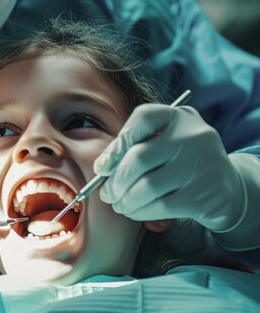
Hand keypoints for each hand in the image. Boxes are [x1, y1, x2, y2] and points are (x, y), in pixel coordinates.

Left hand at [93, 104, 244, 231]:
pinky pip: (160, 206)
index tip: (102, 167)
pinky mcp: (204, 195)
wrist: (226, 186)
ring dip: (125, 200)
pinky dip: (140, 211)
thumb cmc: (181, 162)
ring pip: (147, 186)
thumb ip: (137, 146)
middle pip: (139, 158)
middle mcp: (194, 136)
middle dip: (115, 181)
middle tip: (106, 193)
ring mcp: (201, 165)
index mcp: (180, 116)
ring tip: (119, 204)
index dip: (117, 144)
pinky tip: (134, 211)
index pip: (143, 118)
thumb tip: (102, 168)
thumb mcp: (165, 142)